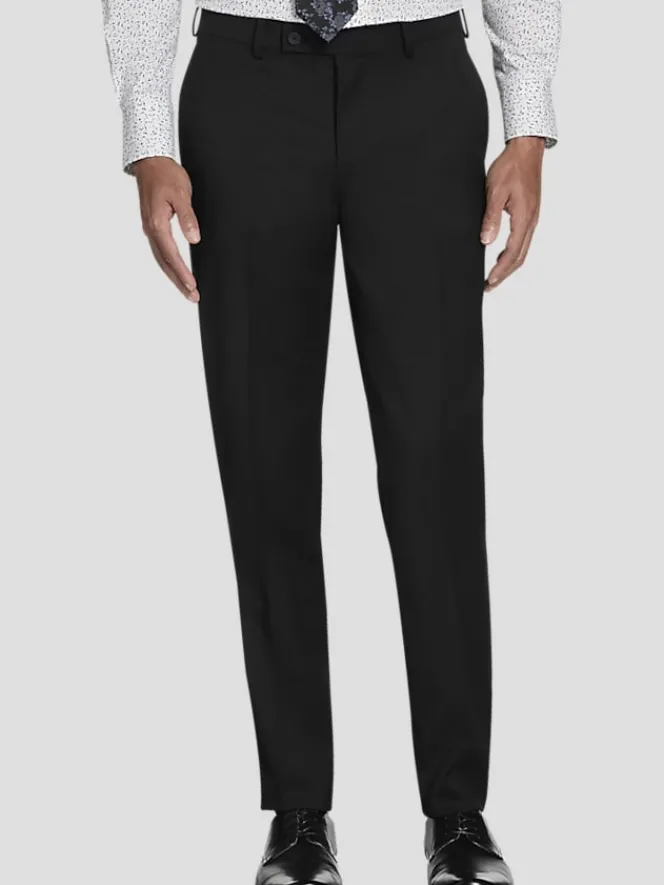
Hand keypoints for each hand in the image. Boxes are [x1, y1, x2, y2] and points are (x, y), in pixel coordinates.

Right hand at [133, 157, 200, 302]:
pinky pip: (160, 251)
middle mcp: (151, 230)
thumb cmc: (166, 175)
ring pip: (161, 259)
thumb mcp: (181, 194)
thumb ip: (187, 217)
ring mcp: (150, 229)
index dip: (182, 273)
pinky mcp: (152, 226)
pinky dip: (168, 264)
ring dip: (174, 275)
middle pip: (165, 263)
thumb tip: (194, 238)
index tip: (192, 286)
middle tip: (192, 296)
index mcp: (157, 225)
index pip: (172, 256)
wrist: (150, 162)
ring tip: (187, 290)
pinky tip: (175, 270)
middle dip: (179, 281)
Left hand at [480, 137, 544, 291]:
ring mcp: (533, 218)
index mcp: (524, 218)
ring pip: (523, 250)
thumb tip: (486, 241)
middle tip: (489, 286)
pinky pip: (523, 240)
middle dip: (505, 274)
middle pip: (520, 257)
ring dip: (509, 265)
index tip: (489, 282)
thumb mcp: (495, 191)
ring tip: (494, 276)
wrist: (527, 149)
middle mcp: (531, 221)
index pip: (512, 252)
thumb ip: (491, 217)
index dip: (500, 270)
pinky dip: (513, 253)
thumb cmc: (511, 166)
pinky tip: (503, 255)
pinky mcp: (530, 213)